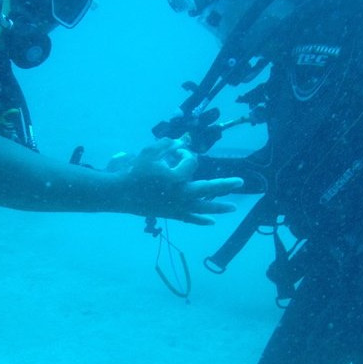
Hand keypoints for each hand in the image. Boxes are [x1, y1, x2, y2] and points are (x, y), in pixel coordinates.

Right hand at [115, 139, 242, 224]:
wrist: (121, 194)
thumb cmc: (135, 171)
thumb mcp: (150, 152)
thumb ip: (168, 144)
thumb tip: (183, 142)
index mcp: (175, 176)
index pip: (191, 162)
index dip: (185, 153)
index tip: (176, 151)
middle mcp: (180, 193)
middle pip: (208, 188)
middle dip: (225, 185)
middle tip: (241, 183)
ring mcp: (177, 206)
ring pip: (203, 208)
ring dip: (219, 207)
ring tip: (233, 208)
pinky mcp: (172, 214)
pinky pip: (190, 218)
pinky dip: (201, 220)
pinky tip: (212, 222)